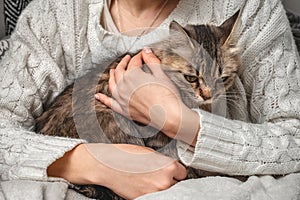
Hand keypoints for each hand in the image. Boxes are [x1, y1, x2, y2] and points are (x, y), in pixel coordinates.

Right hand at [47, 143, 186, 198]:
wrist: (107, 166)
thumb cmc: (126, 155)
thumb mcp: (150, 152)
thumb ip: (163, 161)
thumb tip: (170, 168)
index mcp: (168, 167)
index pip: (182, 173)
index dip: (176, 171)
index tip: (171, 170)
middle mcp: (164, 182)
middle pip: (176, 184)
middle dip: (170, 179)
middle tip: (158, 174)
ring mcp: (154, 193)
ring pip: (166, 191)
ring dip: (161, 186)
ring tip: (149, 179)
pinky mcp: (144, 199)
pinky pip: (154, 196)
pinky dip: (151, 192)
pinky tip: (142, 184)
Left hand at [95, 47, 199, 144]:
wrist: (168, 115)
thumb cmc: (167, 95)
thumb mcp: (160, 74)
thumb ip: (152, 61)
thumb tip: (146, 51)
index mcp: (133, 75)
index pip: (134, 62)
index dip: (139, 56)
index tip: (144, 55)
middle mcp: (124, 86)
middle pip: (120, 71)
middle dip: (124, 63)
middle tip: (128, 58)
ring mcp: (122, 99)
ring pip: (112, 84)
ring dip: (112, 76)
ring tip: (112, 71)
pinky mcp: (123, 110)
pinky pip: (110, 103)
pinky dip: (103, 99)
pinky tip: (98, 96)